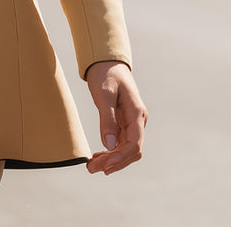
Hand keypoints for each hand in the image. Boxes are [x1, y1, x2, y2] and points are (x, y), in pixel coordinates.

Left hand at [85, 61, 147, 175]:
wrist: (107, 61)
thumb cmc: (106, 74)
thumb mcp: (104, 94)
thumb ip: (107, 119)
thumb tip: (109, 145)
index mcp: (137, 113)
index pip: (134, 144)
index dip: (120, 157)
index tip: (103, 165)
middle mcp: (138, 120)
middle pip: (131, 151)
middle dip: (114, 162)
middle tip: (92, 169)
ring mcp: (132, 122)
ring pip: (126, 149)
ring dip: (112, 159)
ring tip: (93, 166)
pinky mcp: (124, 122)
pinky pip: (120, 142)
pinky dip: (110, 151)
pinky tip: (99, 156)